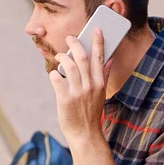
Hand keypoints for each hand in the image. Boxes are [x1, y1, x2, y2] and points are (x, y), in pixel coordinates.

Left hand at [49, 29, 112, 145]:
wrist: (84, 134)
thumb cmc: (90, 113)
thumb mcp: (101, 94)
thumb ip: (104, 76)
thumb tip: (109, 60)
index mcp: (99, 84)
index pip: (100, 58)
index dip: (98, 42)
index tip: (95, 30)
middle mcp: (90, 86)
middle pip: (83, 58)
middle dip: (76, 44)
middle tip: (70, 38)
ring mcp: (77, 93)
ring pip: (69, 66)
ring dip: (62, 57)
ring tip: (59, 56)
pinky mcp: (65, 100)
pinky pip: (57, 80)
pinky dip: (54, 74)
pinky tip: (54, 74)